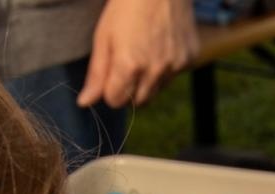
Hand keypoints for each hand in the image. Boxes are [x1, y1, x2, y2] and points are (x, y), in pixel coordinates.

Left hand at [78, 0, 200, 108]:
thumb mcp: (103, 36)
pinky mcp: (189, 59)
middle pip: (137, 102)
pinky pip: (173, 76)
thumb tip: (85, 103)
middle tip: (126, 63)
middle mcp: (154, 71)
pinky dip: (165, 68)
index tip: (110, 74)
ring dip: (147, 81)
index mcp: (129, 66)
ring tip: (144, 51)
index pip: (115, 101)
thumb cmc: (126, 6)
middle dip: (128, 89)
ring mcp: (175, 66)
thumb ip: (96, 73)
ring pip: (156, 91)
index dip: (110, 89)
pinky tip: (160, 45)